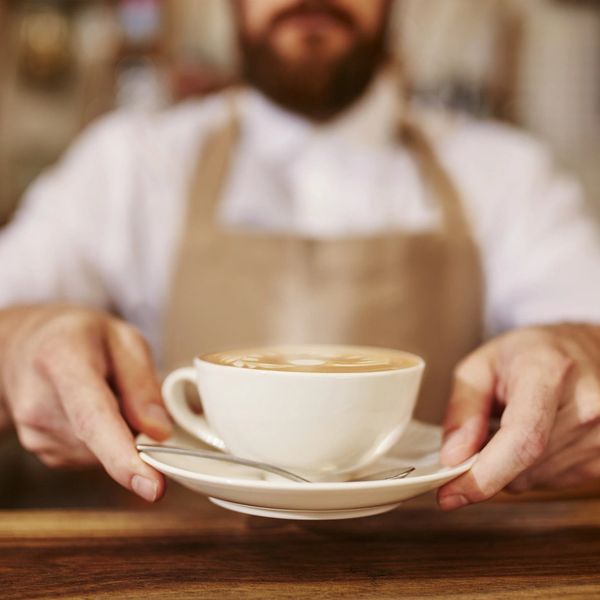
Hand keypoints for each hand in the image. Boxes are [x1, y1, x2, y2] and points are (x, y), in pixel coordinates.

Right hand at [0, 306, 171, 501]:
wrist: (29, 343)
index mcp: (62, 361)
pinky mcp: (43, 451)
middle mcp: (39, 402)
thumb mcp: (124, 339)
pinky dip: (106, 440)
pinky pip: (93, 457)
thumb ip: (143, 383)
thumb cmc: (81, 337)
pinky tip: (94, 410)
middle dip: (134, 432)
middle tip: (130, 393)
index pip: (94, 418)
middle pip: (103, 442)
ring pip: (102, 454)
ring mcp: (35, 432)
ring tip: (104, 393)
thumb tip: (160, 432)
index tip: (152, 486)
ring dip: (119, 433)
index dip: (124, 457)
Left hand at [437, 324, 599, 509]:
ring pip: (534, 480)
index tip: (450, 494)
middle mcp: (587, 406)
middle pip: (524, 466)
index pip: (523, 440)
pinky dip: (532, 467)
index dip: (484, 475)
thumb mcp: (481, 365)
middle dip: (485, 464)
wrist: (584, 349)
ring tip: (514, 423)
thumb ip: (463, 408)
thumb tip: (452, 456)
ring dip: (510, 465)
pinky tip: (537, 435)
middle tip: (477, 437)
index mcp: (550, 373)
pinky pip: (553, 481)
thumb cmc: (530, 354)